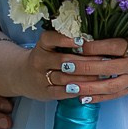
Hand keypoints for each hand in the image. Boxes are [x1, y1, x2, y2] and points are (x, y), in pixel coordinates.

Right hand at [0, 31, 127, 101]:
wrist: (23, 76)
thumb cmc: (45, 57)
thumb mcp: (49, 45)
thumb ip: (66, 39)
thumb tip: (94, 35)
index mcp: (42, 45)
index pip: (50, 39)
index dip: (65, 39)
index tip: (82, 40)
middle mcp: (39, 60)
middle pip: (63, 60)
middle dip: (86, 61)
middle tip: (104, 59)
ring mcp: (41, 78)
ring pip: (65, 78)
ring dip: (85, 77)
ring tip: (102, 75)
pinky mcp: (45, 92)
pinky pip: (62, 92)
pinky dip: (77, 90)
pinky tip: (90, 88)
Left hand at [74, 32, 127, 103]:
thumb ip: (120, 35)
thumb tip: (91, 30)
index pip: (110, 47)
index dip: (91, 46)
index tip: (73, 43)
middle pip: (105, 68)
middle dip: (83, 67)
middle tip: (63, 65)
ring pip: (107, 86)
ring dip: (86, 86)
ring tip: (67, 85)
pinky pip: (113, 96)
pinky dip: (97, 97)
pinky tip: (81, 98)